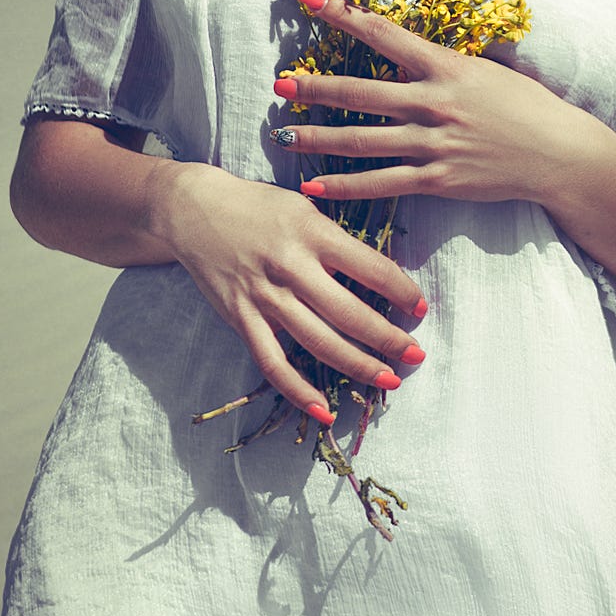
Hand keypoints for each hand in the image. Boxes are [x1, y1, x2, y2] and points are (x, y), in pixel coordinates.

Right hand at [156, 160, 427, 421]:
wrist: (194, 209)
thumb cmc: (260, 206)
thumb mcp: (305, 209)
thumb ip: (337, 241)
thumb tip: (378, 277)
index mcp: (314, 233)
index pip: (371, 268)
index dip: (402, 292)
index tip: (420, 308)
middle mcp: (291, 266)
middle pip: (350, 313)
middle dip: (389, 339)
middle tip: (416, 357)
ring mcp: (264, 296)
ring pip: (318, 342)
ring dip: (358, 365)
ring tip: (389, 379)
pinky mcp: (240, 318)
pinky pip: (272, 363)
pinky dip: (298, 391)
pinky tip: (325, 409)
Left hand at [270, 0, 587, 205]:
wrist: (558, 153)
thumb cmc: (525, 106)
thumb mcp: (485, 71)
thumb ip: (442, 66)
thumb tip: (406, 56)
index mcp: (445, 67)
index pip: (383, 34)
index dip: (342, 14)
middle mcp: (434, 102)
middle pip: (360, 92)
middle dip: (315, 87)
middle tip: (279, 84)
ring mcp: (434, 142)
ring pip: (362, 140)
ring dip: (318, 138)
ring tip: (282, 135)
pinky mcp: (437, 179)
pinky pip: (381, 184)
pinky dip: (345, 185)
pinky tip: (314, 186)